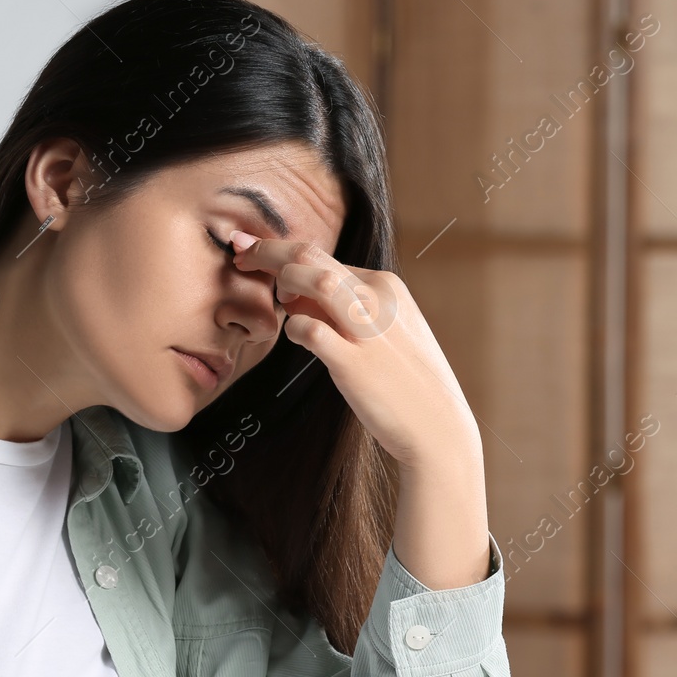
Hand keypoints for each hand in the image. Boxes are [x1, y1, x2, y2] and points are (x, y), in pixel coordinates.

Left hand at [228, 230, 480, 475]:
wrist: (437, 426)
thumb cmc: (404, 380)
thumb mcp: (383, 330)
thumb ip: (343, 309)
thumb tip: (294, 297)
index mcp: (386, 285)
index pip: (325, 255)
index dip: (284, 254)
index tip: (254, 252)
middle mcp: (378, 299)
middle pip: (313, 255)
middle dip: (269, 250)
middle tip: (239, 252)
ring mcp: (368, 329)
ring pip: (318, 281)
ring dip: (285, 281)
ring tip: (278, 299)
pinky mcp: (355, 363)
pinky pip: (311, 330)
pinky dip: (294, 328)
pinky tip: (296, 336)